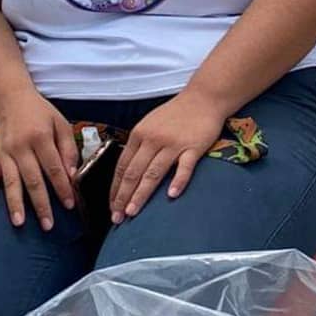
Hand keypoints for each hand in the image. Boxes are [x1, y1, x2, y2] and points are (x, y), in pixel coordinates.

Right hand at [0, 93, 78, 230]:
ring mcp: (5, 152)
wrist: (12, 99)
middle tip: (48, 224)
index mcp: (40, 137)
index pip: (54, 168)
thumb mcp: (61, 124)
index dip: (62, 188)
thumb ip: (69, 149)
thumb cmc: (40, 113)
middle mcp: (21, 146)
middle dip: (41, 204)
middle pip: (33, 180)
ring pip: (11, 181)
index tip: (69, 203)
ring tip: (20, 222)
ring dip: (15, 203)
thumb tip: (72, 175)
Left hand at [109, 90, 227, 222]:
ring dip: (141, 194)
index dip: (115, 189)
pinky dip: (178, 181)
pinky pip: (184, 167)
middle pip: (133, 172)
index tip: (112, 206)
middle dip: (123, 197)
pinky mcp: (193, 147)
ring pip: (153, 173)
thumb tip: (127, 172)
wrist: (203, 98)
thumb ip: (139, 146)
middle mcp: (152, 139)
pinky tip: (171, 195)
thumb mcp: (150, 124)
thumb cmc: (176, 114)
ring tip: (133, 212)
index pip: (122, 166)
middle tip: (118, 217)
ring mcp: (173, 144)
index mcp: (139, 134)